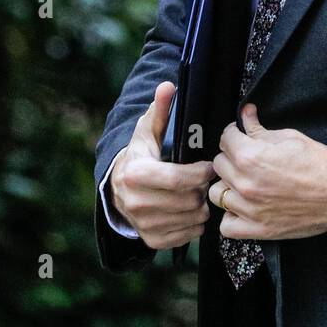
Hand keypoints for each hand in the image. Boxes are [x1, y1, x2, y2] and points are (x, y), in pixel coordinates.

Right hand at [110, 80, 215, 249]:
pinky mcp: (152, 240)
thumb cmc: (140, 155)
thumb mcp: (148, 131)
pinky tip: (189, 208)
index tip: (209, 165)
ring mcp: (144, 224)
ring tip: (196, 192)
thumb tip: (168, 86)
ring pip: (193, 218)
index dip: (201, 173)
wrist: (117, 189)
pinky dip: (195, 223)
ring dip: (201, 205)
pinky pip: (189, 234)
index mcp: (136, 175)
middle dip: (202, 188)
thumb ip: (160, 110)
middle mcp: (136, 203)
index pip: (180, 179)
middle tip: (203, 179)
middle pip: (189, 199)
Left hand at [211, 104, 326, 241]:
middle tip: (248, 158)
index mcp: (251, 156)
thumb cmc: (320, 164)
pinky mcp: (258, 229)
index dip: (234, 134)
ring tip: (244, 183)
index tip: (241, 137)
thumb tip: (246, 114)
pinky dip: (232, 216)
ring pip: (217, 193)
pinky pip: (226, 225)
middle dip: (231, 157)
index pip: (225, 139)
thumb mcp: (290, 137)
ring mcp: (250, 209)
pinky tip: (244, 207)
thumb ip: (260, 129)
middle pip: (218, 164)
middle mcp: (245, 183)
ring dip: (228, 186)